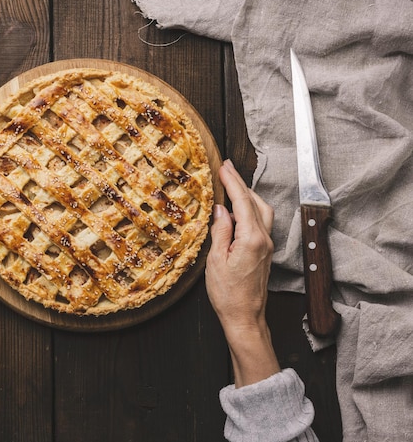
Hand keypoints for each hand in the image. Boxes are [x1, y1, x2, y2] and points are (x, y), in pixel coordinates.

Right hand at [205, 159, 278, 386]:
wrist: (245, 318)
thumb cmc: (228, 294)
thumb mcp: (216, 260)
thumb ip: (220, 230)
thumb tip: (222, 209)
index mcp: (251, 239)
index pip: (242, 202)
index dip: (232, 181)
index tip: (224, 166)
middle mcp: (264, 239)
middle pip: (256, 202)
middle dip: (241, 184)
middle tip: (227, 169)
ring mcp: (267, 246)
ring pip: (261, 211)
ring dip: (247, 195)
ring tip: (231, 185)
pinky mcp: (265, 252)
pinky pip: (260, 222)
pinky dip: (249, 209)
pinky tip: (237, 210)